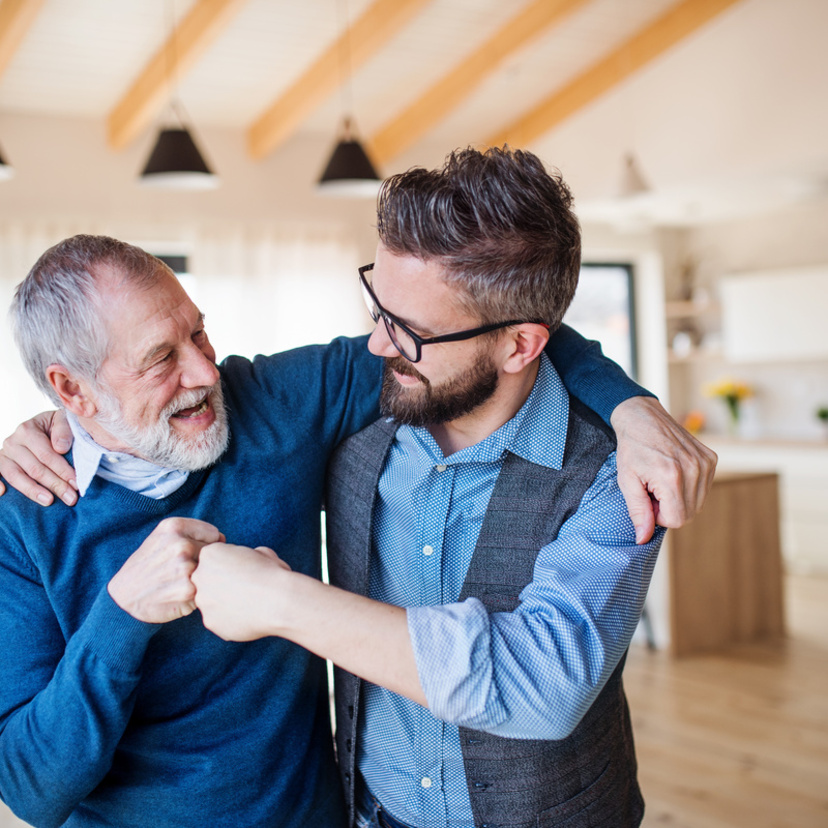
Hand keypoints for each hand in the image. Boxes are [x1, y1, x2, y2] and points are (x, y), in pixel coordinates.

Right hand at [0, 410, 76, 505]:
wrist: (44, 426)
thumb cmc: (56, 426)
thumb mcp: (63, 421)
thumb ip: (63, 430)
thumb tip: (60, 448)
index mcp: (28, 430)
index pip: (46, 454)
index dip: (62, 470)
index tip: (76, 483)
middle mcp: (12, 442)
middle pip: (34, 468)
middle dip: (55, 485)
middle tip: (71, 498)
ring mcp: (4, 455)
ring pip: (15, 476)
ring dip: (33, 491)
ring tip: (49, 501)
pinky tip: (3, 493)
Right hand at [108, 517, 224, 623]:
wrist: (124, 598)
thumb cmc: (147, 566)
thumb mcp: (160, 537)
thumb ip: (191, 532)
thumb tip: (223, 538)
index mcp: (173, 527)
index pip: (213, 534)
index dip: (205, 545)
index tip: (189, 554)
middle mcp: (180, 544)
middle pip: (214, 553)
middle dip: (202, 563)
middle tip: (179, 572)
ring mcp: (185, 567)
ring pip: (210, 570)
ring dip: (201, 578)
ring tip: (178, 582)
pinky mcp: (189, 590)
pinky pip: (206, 588)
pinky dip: (198, 594)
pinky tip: (179, 594)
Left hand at [193, 543, 290, 640]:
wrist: (279, 601)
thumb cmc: (272, 574)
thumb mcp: (260, 553)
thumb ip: (244, 557)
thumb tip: (246, 563)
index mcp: (210, 554)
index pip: (212, 559)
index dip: (230, 564)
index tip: (244, 569)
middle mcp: (200, 577)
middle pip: (206, 580)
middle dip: (222, 584)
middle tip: (245, 588)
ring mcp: (203, 601)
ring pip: (211, 602)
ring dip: (225, 603)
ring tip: (249, 604)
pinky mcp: (210, 622)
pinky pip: (218, 620)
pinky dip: (230, 619)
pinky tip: (247, 616)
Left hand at [611, 396, 716, 542]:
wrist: (642, 417)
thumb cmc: (631, 448)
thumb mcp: (626, 481)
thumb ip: (638, 511)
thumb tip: (643, 539)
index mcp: (672, 477)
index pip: (676, 520)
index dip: (658, 516)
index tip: (647, 498)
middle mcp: (694, 470)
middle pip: (689, 514)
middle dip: (669, 508)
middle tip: (652, 489)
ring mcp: (706, 463)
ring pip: (698, 503)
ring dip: (679, 498)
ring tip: (661, 479)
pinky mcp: (711, 458)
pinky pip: (703, 488)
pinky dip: (688, 487)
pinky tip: (673, 472)